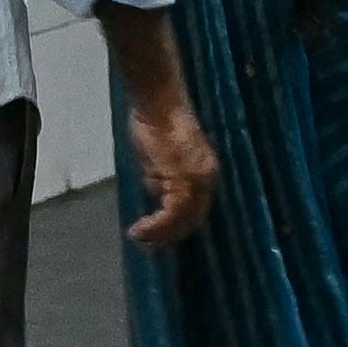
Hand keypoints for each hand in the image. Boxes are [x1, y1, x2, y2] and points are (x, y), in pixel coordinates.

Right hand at [118, 87, 221, 251]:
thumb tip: (159, 196)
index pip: (196, 210)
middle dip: (169, 236)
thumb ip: (164, 178)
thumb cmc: (156, 122)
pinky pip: (171, 213)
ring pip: (183, 220)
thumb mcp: (161, 157)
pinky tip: (140, 229)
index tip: (157, 237)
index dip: (177, 228)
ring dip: (160, 234)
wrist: (159, 102)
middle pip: (193, 219)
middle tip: (146, 244)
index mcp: (206, 173)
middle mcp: (207, 179)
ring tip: (139, 238)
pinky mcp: (183, 179)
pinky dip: (156, 225)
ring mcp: (197, 180)